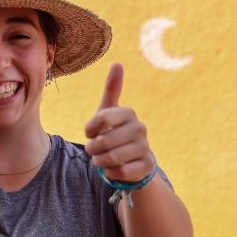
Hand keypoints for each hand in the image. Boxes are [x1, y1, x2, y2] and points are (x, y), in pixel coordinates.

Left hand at [84, 63, 154, 182]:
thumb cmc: (115, 132)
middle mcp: (140, 128)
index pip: (101, 118)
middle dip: (92, 149)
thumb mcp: (109, 112)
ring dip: (99, 161)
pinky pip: (121, 172)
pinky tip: (112, 169)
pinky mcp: (147, 166)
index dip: (89, 129)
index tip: (90, 132)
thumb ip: (111, 90)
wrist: (133, 159)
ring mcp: (145, 147)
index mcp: (128, 113)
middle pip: (103, 141)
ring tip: (101, 159)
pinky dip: (110, 173)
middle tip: (94, 150)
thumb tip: (118, 63)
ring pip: (111, 158)